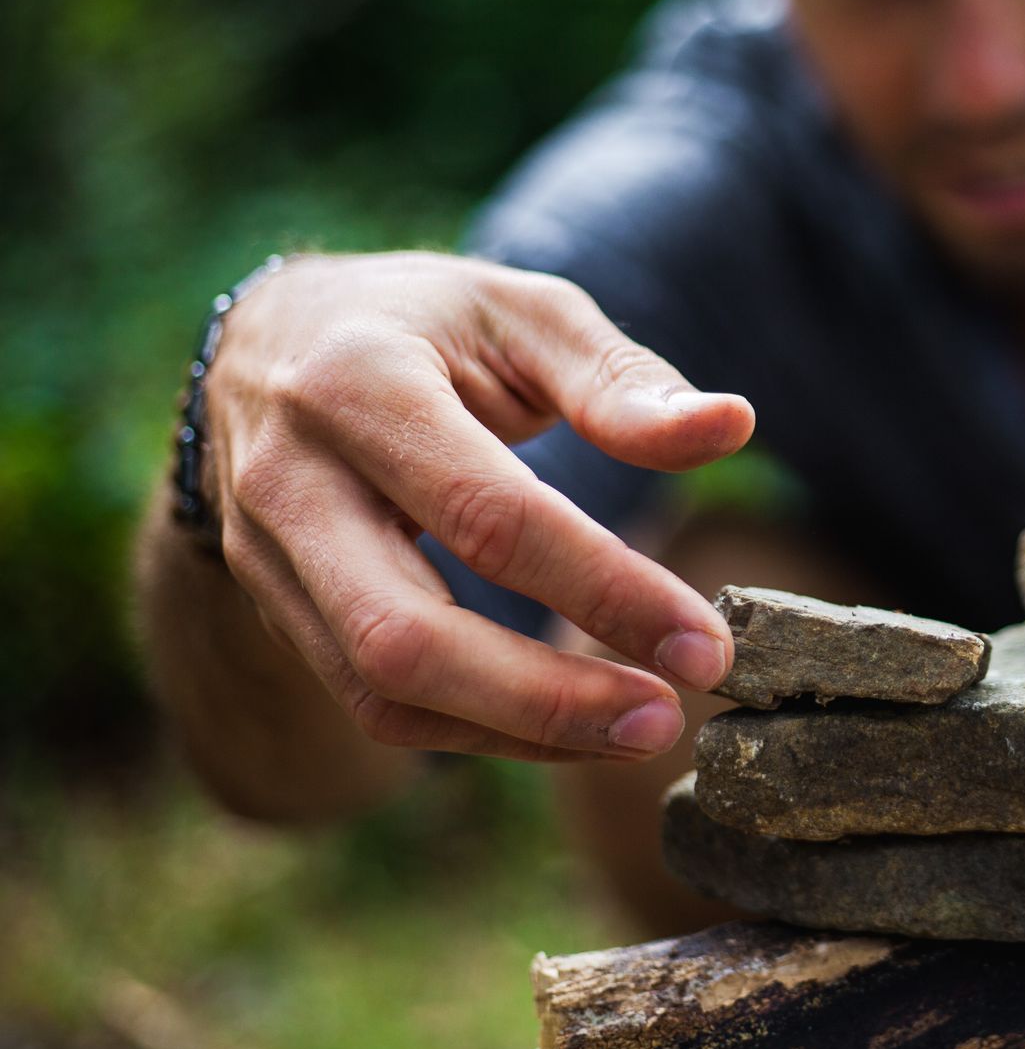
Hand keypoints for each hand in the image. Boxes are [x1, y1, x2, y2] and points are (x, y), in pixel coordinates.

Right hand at [205, 252, 755, 759]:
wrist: (269, 344)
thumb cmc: (425, 323)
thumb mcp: (526, 314)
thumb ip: (623, 378)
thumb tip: (734, 426)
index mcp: (356, 384)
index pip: (489, 516)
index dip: (605, 590)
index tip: (706, 644)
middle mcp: (292, 481)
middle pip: (406, 635)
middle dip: (547, 697)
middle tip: (666, 722)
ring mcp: (267, 556)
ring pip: (382, 690)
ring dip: (519, 732)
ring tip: (637, 734)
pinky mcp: (278, 610)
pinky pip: (374, 703)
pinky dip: (482, 731)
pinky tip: (573, 727)